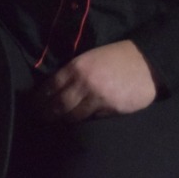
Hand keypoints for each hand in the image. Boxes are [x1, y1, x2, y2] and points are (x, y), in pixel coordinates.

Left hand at [37, 40, 158, 122]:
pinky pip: (93, 118)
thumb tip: (56, 88)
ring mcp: (98, 97)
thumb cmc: (116, 57)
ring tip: (56, 122)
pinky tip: (78, 121)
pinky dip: (84, 120)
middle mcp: (84, 83)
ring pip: (74, 115)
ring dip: (64, 120)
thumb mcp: (90, 57)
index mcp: (76, 67)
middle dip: (46, 114)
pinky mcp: (111, 109)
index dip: (39, 99)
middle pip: (59, 104)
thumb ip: (73, 71)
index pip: (51, 86)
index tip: (32, 106)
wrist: (146, 62)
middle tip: (39, 119)